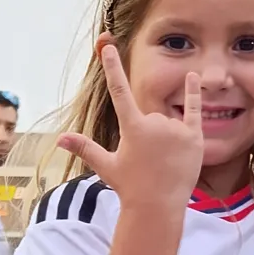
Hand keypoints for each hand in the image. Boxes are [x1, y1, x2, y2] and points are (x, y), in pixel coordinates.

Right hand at [57, 41, 204, 213]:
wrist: (158, 207)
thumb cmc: (130, 187)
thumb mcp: (106, 166)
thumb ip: (85, 148)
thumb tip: (59, 139)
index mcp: (132, 128)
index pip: (118, 91)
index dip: (112, 68)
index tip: (108, 47)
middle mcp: (154, 123)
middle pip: (149, 117)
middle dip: (148, 134)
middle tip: (148, 159)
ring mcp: (175, 129)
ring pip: (167, 122)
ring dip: (166, 136)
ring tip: (164, 162)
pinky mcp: (193, 137)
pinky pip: (193, 110)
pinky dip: (193, 94)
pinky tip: (194, 76)